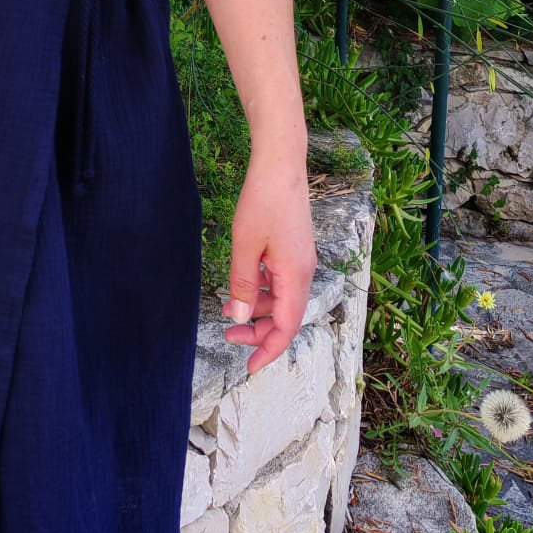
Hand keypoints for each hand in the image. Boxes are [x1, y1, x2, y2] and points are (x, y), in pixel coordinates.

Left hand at [223, 156, 316, 375]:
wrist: (281, 165)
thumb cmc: (263, 202)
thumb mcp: (245, 246)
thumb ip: (242, 284)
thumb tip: (238, 317)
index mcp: (296, 277)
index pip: (286, 327)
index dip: (269, 350)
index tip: (249, 367)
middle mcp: (305, 273)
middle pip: (285, 316)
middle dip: (258, 332)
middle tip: (229, 334)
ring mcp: (301, 261)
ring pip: (282, 300)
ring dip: (257, 310)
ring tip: (227, 310)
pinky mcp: (295, 251)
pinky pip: (281, 282)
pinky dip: (262, 291)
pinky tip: (242, 286)